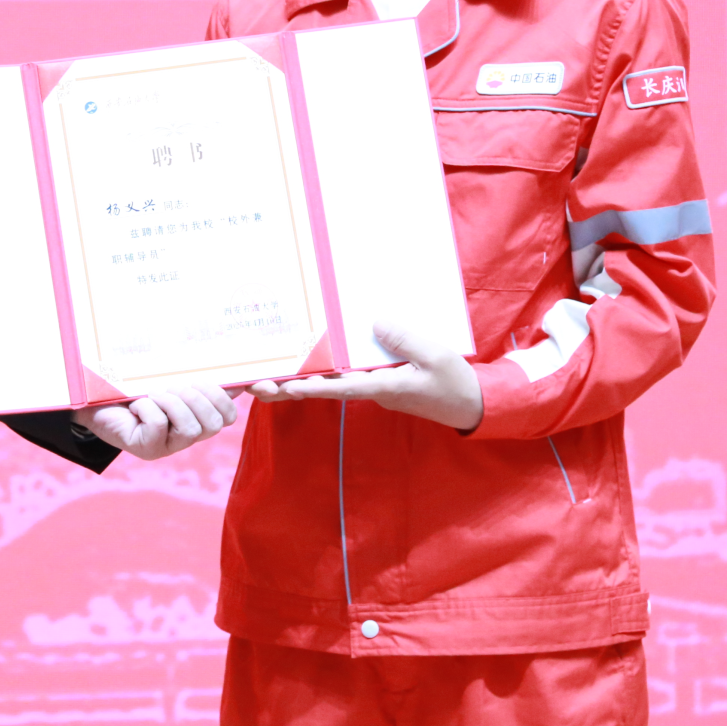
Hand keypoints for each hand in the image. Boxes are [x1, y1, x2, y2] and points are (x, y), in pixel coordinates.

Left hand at [72, 384, 238, 460]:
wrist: (95, 399)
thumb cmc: (133, 384)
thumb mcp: (167, 373)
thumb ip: (196, 370)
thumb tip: (236, 351)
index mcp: (197, 415)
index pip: (229, 415)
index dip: (231, 399)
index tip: (234, 382)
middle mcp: (187, 435)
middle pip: (216, 423)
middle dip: (197, 397)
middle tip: (174, 386)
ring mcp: (169, 445)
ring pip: (192, 429)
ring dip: (172, 403)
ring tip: (154, 395)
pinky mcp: (149, 449)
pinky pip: (161, 427)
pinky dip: (150, 409)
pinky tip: (138, 405)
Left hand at [247, 323, 482, 431]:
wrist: (471, 403)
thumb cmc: (454, 382)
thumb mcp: (436, 356)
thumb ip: (406, 340)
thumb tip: (375, 323)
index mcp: (384, 388)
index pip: (341, 388)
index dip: (312, 387)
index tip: (285, 387)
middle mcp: (371, 390)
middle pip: (325, 388)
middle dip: (291, 386)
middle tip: (255, 385)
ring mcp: (373, 386)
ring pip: (332, 382)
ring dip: (302, 378)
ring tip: (268, 374)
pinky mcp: (378, 381)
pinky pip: (347, 374)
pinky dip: (325, 369)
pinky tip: (309, 359)